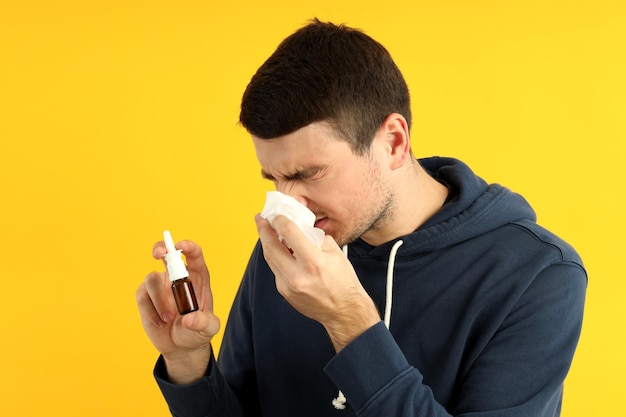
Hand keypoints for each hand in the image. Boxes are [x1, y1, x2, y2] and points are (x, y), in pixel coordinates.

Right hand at [136, 239, 220, 383]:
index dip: (187, 246)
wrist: (180, 346)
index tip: (180, 246)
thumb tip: (189, 319)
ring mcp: (160, 285)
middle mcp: (178, 277)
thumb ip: (204, 323)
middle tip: (159, 253)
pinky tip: (160, 322)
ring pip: (152, 278)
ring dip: (159, 300)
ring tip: (168, 318)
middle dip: (161, 248)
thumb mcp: (208, 329)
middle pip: (167, 253)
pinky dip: (150, 310)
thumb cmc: (197, 332)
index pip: (193, 254)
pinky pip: (142, 296)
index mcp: (197, 277)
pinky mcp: (146, 296)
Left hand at [255, 214, 379, 350]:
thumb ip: (315, 238)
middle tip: (260, 219)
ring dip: (266, 243)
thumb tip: (300, 227)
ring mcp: (289, 286)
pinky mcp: (284, 293)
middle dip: (263, 230)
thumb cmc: (343, 282)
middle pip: (271, 246)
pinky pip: (276, 270)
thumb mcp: (335, 253)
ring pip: (270, 259)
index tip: (277, 215)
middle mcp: (298, 275)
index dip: (279, 220)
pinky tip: (278, 250)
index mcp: (314, 262)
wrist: (344, 311)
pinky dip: (276, 258)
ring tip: (265, 231)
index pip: (289, 233)